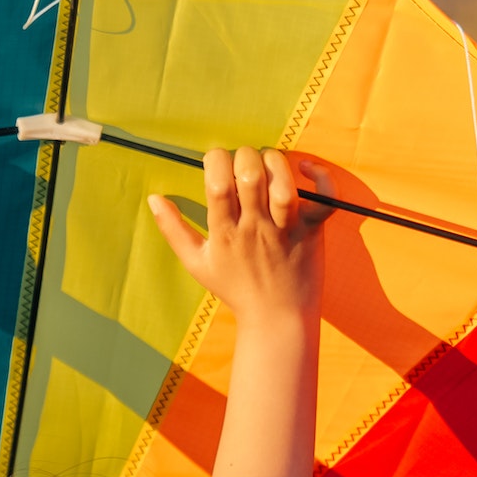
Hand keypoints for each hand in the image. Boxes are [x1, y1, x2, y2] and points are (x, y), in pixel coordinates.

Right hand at [148, 147, 330, 325]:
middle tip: (246, 165)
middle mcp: (254, 229)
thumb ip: (173, 230)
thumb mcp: (196, 264)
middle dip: (246, 156)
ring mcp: (284, 230)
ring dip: (276, 162)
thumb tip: (153, 199)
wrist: (276, 320)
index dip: (216, 159)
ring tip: (270, 165)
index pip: (216, 183)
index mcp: (224, 233)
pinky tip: (308, 168)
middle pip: (250, 175)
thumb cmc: (235, 290)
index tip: (218, 164)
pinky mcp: (311, 232)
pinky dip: (322, 179)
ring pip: (283, 183)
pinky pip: (323, 200)